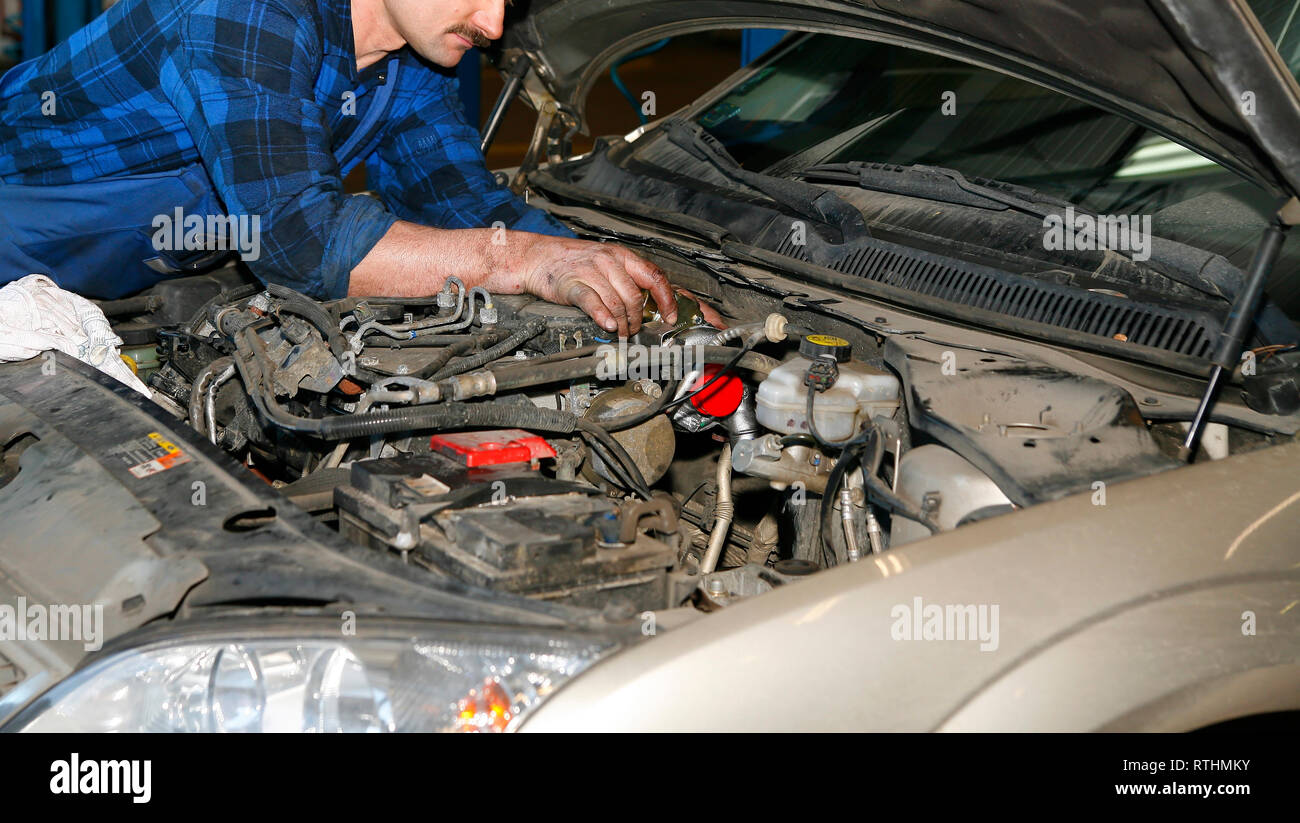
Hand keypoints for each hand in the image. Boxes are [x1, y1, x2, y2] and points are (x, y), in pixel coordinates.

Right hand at [512, 236, 676, 336]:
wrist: (536, 256)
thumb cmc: (572, 262)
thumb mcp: (605, 262)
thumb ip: (626, 279)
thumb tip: (650, 302)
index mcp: (621, 256)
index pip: (654, 276)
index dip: (666, 299)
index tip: (670, 316)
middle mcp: (608, 261)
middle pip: (635, 296)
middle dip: (638, 319)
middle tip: (635, 330)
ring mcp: (590, 272)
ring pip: (617, 303)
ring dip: (623, 324)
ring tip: (622, 334)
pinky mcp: (572, 284)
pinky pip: (593, 302)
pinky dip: (603, 317)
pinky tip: (609, 325)